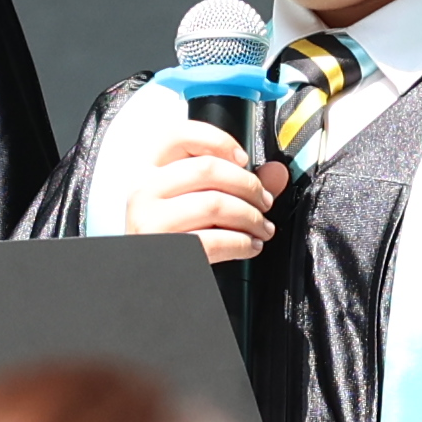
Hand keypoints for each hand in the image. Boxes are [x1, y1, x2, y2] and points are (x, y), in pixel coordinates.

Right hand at [115, 119, 292, 262]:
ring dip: (251, 217)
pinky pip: (215, 240)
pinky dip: (242, 243)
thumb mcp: (201, 203)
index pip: (178, 135)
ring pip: (215, 203)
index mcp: (150, 171)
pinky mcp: (165, 248)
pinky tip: (249, 246)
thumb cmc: (178, 238)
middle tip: (264, 201)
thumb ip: (238, 183)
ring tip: (262, 228)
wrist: (153, 286)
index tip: (243, 159)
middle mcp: (144, 190)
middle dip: (248, 185)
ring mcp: (150, 220)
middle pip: (207, 168)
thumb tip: (276, 172)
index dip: (218, 140)